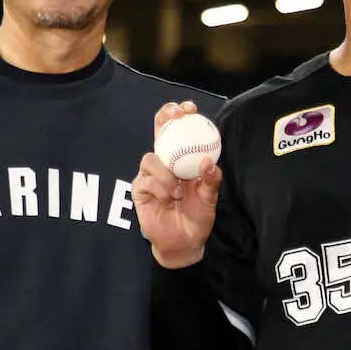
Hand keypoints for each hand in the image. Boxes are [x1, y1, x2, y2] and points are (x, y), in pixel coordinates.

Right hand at [132, 101, 221, 268]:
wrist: (184, 242)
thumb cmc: (197, 216)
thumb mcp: (209, 198)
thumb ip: (210, 181)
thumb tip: (209, 162)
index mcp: (183, 158)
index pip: (178, 130)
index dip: (179, 114)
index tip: (189, 108)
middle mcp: (165, 162)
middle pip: (159, 131)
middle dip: (165, 118)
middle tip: (176, 116)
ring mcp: (150, 174)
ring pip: (151, 158)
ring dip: (166, 174)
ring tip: (178, 191)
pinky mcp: (140, 189)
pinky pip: (145, 180)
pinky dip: (159, 188)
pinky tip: (167, 199)